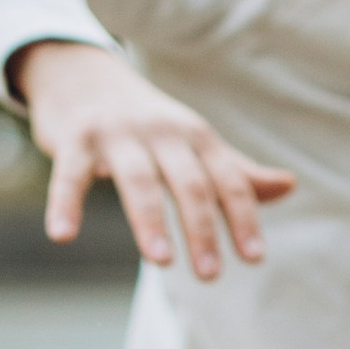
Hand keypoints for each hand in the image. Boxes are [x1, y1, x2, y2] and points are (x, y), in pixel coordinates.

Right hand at [9, 39, 293, 277]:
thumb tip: (288, 186)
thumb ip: (235, 170)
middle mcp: (161, 131)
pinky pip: (70, 175)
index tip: (253, 258)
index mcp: (195, 136)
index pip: (227, 180)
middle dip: (202, 228)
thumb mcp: (193, 142)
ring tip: (161, 261)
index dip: (243, 217)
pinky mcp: (75, 138)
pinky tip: (61, 236)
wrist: (81, 72)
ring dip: (149, 221)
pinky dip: (65, 204)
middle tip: (211, 276)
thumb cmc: (145, 122)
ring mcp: (117, 133)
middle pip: (188, 182)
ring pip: (138, 180)